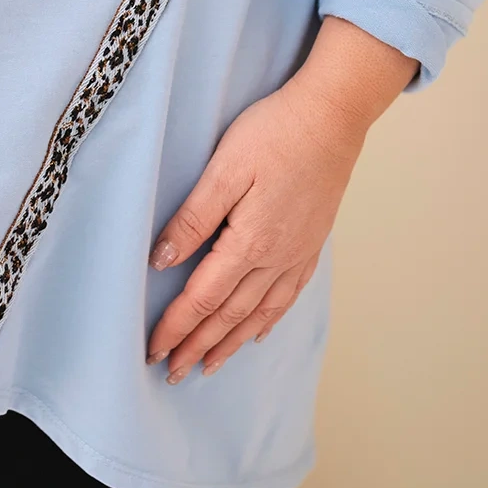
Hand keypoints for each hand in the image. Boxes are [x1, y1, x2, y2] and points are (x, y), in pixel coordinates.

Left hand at [145, 78, 368, 383]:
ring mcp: (298, 253)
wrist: (333, 114)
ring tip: (209, 366)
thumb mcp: (224, 169)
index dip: (176, 327)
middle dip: (198, 345)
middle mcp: (277, 258)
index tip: (154, 350)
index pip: (203, 297)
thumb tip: (160, 262)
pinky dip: (268, 319)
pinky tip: (258, 330)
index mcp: (250, 242)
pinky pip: (288, 295)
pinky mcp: (312, 242)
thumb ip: (193, 218)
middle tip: (172, 372)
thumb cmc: (275, 132)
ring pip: (259, 312)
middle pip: (229, 315)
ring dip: (231, 342)